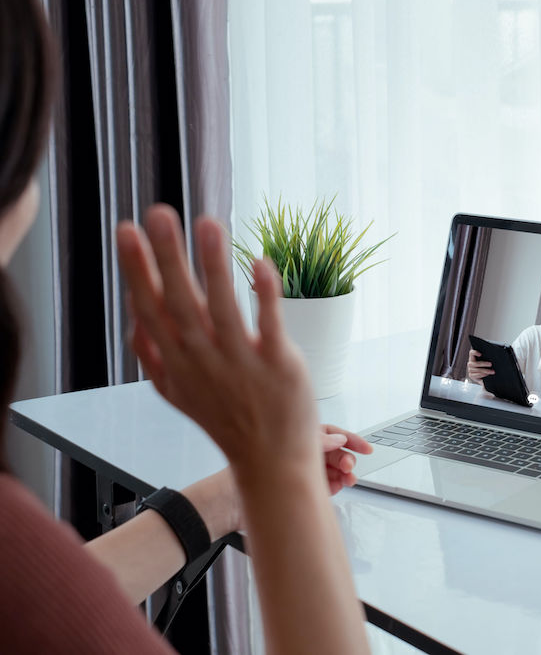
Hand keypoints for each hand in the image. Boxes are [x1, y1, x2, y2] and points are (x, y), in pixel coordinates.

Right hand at [117, 204, 318, 477]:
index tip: (126, 230)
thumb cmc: (227, 421)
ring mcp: (241, 362)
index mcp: (177, 363)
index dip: (137, 269)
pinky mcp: (278, 365)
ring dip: (213, 266)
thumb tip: (134, 319)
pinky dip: (264, 294)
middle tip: (157, 213)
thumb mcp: (177, 394)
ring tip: (207, 224)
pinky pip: (269, 324)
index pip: (150, 309)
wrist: (271, 462)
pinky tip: (260, 262)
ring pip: (222, 308)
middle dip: (166, 258)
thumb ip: (153, 357)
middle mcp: (204, 360)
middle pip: (179, 303)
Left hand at [191, 424, 373, 536]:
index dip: (350, 439)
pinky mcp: (299, 489)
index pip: (330, 433)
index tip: (366, 448)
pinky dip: (335, 486)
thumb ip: (314, 443)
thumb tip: (337, 440)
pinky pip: (324, 486)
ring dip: (343, 473)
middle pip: (333, 452)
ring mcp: (298, 470)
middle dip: (346, 458)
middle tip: (349, 467)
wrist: (225, 504)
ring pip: (331, 469)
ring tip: (348, 479)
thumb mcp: (283, 447)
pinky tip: (339, 487)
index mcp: (294, 434)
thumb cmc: (244, 470)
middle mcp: (297, 450)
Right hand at [467, 348, 493, 381]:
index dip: (475, 352)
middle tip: (491, 364)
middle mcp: (470, 363)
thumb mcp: (485, 361)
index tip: (480, 354)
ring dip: (486, 371)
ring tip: (492, 371)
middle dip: (484, 364)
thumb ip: (486, 358)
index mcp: (473, 357)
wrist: (482, 376)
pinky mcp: (471, 375)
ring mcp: (470, 370)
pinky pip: (477, 375)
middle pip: (476, 363)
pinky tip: (487, 374)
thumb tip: (493, 357)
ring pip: (477, 370)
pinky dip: (482, 375)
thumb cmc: (485, 366)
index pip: (471, 353)